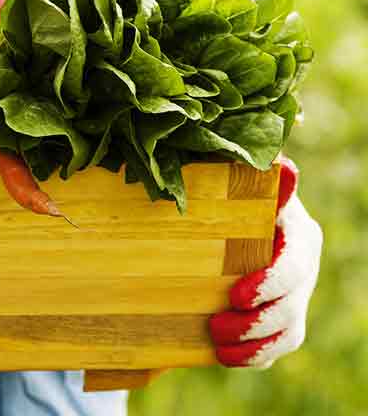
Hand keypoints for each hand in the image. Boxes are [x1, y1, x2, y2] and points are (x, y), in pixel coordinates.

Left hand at [209, 158, 322, 367]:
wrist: (236, 224)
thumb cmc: (237, 199)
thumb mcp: (246, 188)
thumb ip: (263, 182)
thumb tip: (284, 164)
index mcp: (297, 233)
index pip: (292, 264)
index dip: (269, 283)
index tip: (236, 296)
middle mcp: (303, 266)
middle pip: (292, 303)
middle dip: (255, 321)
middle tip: (216, 325)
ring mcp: (297, 293)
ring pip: (289, 329)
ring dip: (254, 343)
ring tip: (218, 344)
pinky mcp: (287, 315)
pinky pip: (282, 343)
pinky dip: (257, 355)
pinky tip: (227, 356)